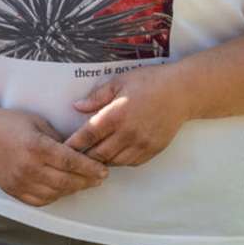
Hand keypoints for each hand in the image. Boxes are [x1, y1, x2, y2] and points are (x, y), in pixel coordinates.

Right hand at [0, 107, 107, 206]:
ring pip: (55, 193)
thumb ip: (58, 139)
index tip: (103, 170)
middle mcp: (28, 167)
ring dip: (72, 189)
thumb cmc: (10, 124)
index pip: (70, 162)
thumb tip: (80, 151)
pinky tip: (61, 188)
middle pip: (66, 181)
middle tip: (98, 179)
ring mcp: (19, 181)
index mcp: (36, 146)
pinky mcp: (13, 191)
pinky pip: (40, 200)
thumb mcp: (38, 122)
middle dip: (86, 181)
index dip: (90, 168)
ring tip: (82, 183)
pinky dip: (54, 196)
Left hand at [67, 65, 190, 167]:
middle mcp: (128, 133)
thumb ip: (97, 97)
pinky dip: (118, 161)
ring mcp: (141, 144)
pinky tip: (113, 154)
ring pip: (113, 162)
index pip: (87, 136)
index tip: (61, 148)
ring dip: (101, 160)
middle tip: (72, 157)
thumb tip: (76, 107)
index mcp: (116, 114)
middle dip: (83, 156)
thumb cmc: (150, 82)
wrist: (182, 92)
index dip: (72, 145)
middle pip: (97, 154)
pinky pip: (130, 163)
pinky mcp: (152, 150)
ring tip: (91, 156)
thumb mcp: (120, 82)